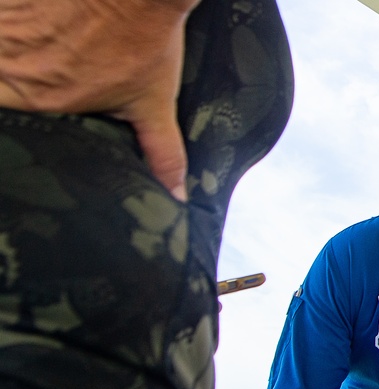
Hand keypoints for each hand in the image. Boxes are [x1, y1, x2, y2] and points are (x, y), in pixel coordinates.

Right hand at [0, 0, 200, 198]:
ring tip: (38, 56)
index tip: (21, 114)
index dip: (11, 120)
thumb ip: (160, 151)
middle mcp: (9, 65)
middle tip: (30, 83)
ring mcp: (3, 27)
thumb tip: (175, 193)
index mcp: (36, 98)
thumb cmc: (144, 38)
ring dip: (8, 55)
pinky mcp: (6, 1)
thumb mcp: (153, 102)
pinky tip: (31, 29)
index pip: (4, 121)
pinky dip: (7, 25)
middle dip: (8, 86)